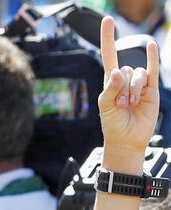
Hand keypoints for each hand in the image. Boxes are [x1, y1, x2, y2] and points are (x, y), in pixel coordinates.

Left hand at [98, 15, 159, 154]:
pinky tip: (151, 45)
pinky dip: (152, 57)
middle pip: (124, 70)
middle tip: (121, 105)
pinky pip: (152, 69)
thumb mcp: (106, 107)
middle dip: (122, 88)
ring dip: (133, 90)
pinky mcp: (151, 88)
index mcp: (110, 82)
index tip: (107, 20)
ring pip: (137, 74)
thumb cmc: (113, 125)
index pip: (109, 56)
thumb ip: (110, 89)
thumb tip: (117, 71)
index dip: (108, 38)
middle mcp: (124, 79)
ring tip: (130, 105)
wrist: (127, 140)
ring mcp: (138, 83)